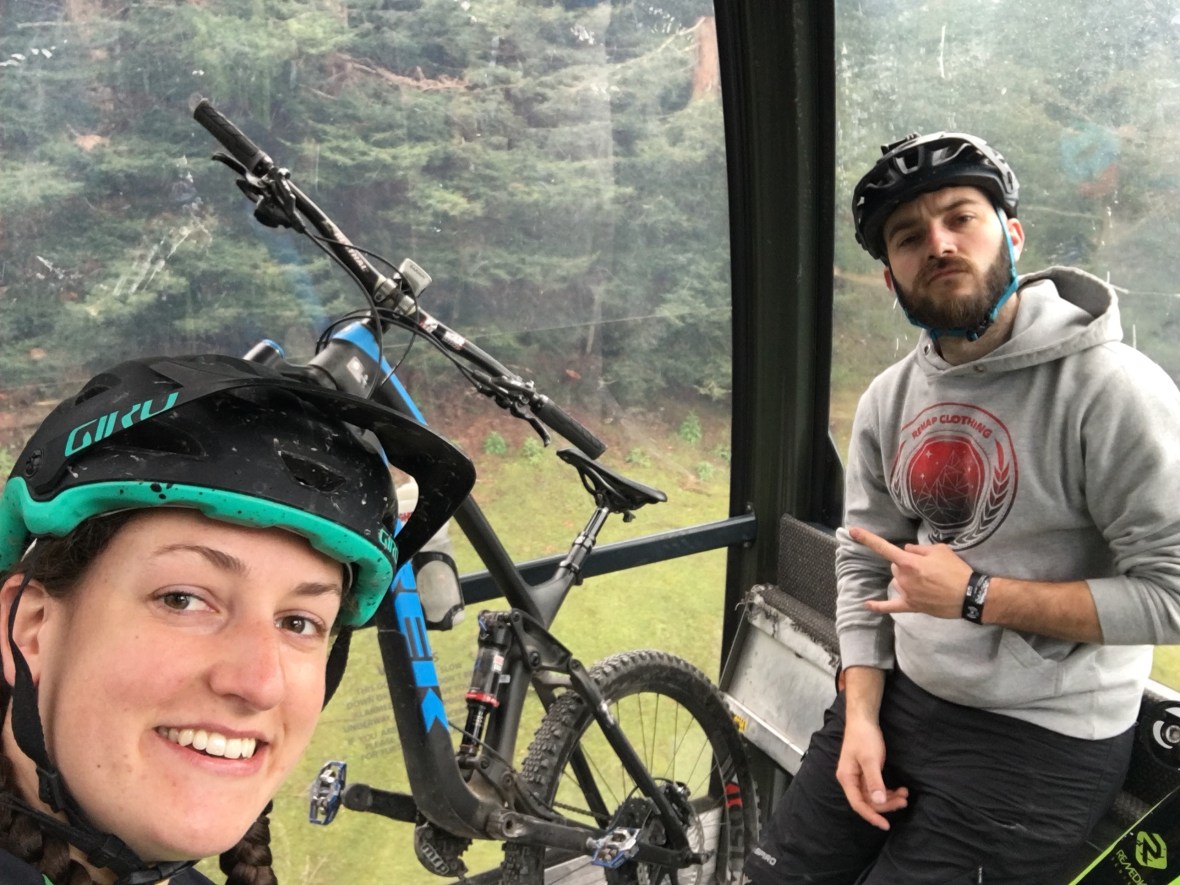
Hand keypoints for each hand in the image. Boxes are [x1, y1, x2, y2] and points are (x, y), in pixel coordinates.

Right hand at [835, 715, 908, 829]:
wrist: (863, 719)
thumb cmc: (864, 737)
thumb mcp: (870, 759)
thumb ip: (874, 781)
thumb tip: (879, 802)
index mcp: (847, 778)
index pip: (858, 804)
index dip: (872, 816)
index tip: (886, 825)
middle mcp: (850, 780)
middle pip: (867, 801)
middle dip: (886, 804)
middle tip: (904, 801)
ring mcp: (858, 777)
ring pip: (873, 796)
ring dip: (889, 798)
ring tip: (905, 794)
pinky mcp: (866, 772)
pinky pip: (876, 788)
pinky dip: (888, 790)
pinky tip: (899, 789)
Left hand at [850, 526, 971, 618]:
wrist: (970, 595)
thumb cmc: (957, 570)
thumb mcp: (940, 550)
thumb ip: (919, 549)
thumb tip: (906, 549)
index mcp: (909, 562)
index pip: (883, 547)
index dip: (867, 538)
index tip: (852, 531)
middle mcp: (904, 578)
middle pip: (895, 566)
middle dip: (905, 564)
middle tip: (926, 567)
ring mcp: (906, 593)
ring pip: (896, 581)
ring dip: (905, 579)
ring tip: (927, 582)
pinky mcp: (911, 606)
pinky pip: (890, 606)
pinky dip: (878, 606)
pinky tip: (867, 605)